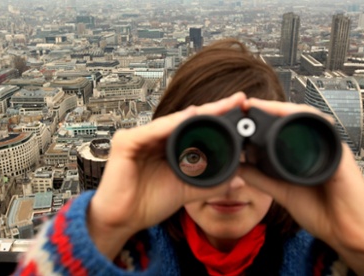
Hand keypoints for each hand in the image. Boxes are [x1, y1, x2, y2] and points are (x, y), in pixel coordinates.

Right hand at [87, 92, 246, 258]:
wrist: (123, 220)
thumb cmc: (149, 203)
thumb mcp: (188, 190)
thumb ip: (212, 184)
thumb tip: (239, 180)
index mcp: (167, 147)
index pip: (195, 129)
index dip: (217, 119)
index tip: (239, 110)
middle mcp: (154, 138)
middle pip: (186, 120)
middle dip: (212, 110)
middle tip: (236, 99)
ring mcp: (139, 137)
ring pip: (172, 122)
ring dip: (196, 114)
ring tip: (220, 106)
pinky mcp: (126, 141)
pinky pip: (152, 131)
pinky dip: (171, 125)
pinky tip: (190, 117)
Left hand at [239, 98, 363, 274]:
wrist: (347, 231)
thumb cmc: (320, 210)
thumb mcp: (281, 190)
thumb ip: (260, 177)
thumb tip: (238, 165)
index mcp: (303, 152)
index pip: (282, 127)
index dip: (263, 117)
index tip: (243, 112)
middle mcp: (317, 145)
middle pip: (293, 117)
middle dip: (270, 108)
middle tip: (248, 104)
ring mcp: (329, 146)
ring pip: (307, 117)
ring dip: (283, 109)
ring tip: (263, 106)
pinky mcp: (338, 153)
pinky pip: (323, 129)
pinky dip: (305, 120)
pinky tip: (289, 116)